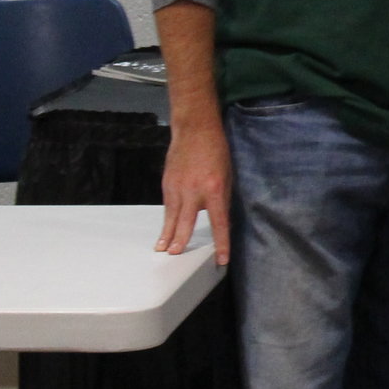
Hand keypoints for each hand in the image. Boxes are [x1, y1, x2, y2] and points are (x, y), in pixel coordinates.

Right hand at [157, 117, 232, 265]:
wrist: (195, 129)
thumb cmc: (216, 151)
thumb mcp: (227, 176)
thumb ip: (221, 198)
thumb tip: (218, 219)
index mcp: (214, 190)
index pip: (219, 223)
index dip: (221, 243)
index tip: (221, 259)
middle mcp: (194, 191)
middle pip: (186, 222)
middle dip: (180, 240)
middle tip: (174, 254)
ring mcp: (177, 187)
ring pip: (171, 216)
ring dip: (166, 234)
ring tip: (161, 249)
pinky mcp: (167, 183)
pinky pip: (168, 205)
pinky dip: (166, 219)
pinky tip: (164, 230)